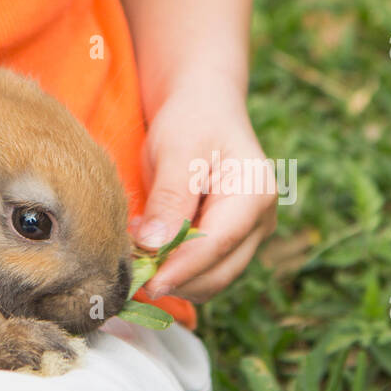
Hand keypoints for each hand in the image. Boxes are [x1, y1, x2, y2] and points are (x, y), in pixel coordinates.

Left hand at [132, 76, 277, 302]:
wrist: (204, 108)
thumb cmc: (191, 120)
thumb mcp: (176, 148)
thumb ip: (169, 197)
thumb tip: (154, 245)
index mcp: (255, 193)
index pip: (218, 244)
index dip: (180, 268)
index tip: (145, 283)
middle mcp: (261, 220)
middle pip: (219, 271)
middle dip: (175, 278)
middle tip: (129, 270)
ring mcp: (249, 234)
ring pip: (211, 278)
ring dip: (173, 275)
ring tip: (136, 248)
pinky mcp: (231, 241)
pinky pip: (204, 269)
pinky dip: (176, 268)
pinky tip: (150, 246)